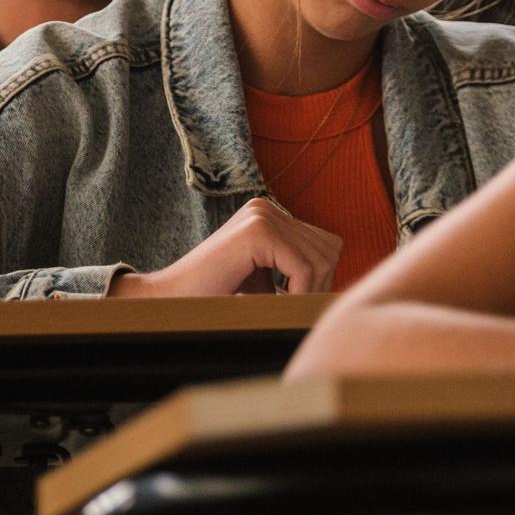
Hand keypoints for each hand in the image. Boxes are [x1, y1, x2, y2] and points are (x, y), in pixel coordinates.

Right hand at [111, 197, 341, 297]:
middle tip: (286, 307)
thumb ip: (295, 274)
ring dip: (305, 292)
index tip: (295, 303)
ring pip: (320, 259)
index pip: (324, 244)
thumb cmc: (213, 299)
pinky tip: (270, 304)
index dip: (318, 279)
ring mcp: (261, 215)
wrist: (168, 302)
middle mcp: (266, 207)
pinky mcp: (257, 231)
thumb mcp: (263, 282)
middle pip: (329, 248)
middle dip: (316, 285)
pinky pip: (303, 268)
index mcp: (268, 214)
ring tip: (275, 307)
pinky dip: (295, 293)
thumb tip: (347, 290)